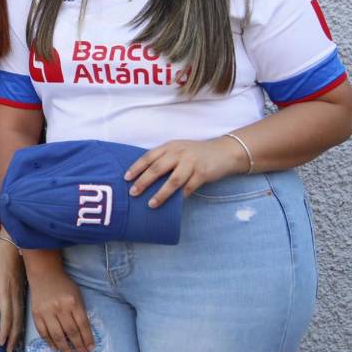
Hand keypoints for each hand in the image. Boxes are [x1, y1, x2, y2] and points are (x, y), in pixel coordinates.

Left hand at [0, 233, 24, 351]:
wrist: (15, 243)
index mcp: (5, 290)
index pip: (6, 315)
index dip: (4, 330)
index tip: (0, 343)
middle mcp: (15, 294)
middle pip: (15, 320)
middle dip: (12, 337)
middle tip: (7, 351)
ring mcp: (20, 292)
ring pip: (21, 316)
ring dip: (17, 332)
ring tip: (13, 345)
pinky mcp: (22, 290)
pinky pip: (22, 310)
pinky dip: (20, 323)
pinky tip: (17, 328)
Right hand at [26, 259, 92, 351]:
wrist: (44, 274)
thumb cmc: (64, 285)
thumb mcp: (77, 295)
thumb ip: (80, 313)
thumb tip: (84, 336)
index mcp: (73, 302)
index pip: (83, 325)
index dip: (87, 339)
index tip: (91, 349)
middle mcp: (60, 307)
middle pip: (71, 332)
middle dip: (78, 347)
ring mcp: (46, 311)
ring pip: (57, 335)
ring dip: (64, 349)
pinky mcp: (36, 314)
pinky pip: (43, 333)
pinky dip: (50, 343)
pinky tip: (56, 349)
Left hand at [123, 136, 248, 208]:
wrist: (225, 152)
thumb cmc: (197, 153)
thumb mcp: (179, 150)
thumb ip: (165, 158)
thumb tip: (144, 175)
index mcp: (170, 146)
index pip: (149, 156)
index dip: (137, 167)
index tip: (126, 178)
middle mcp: (179, 153)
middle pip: (157, 168)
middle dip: (143, 181)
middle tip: (133, 193)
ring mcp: (192, 163)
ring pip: (173, 180)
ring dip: (161, 193)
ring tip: (151, 204)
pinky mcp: (203, 173)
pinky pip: (189, 187)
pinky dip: (181, 196)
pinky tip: (175, 204)